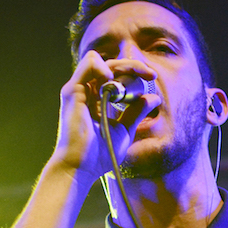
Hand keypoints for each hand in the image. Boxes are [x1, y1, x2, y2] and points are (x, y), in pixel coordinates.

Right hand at [53, 52, 158, 179]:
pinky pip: (89, 64)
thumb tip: (154, 98)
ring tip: (133, 81)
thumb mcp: (125, 129)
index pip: (117, 74)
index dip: (135, 72)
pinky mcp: (72, 91)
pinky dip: (104, 66)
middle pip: (111, 65)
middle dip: (134, 66)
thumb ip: (137, 112)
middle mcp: (87, 92)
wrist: (81, 168)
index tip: (152, 78)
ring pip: (100, 60)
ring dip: (121, 66)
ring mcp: (78, 90)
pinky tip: (113, 81)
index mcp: (97, 99)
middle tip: (150, 75)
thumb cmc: (100, 154)